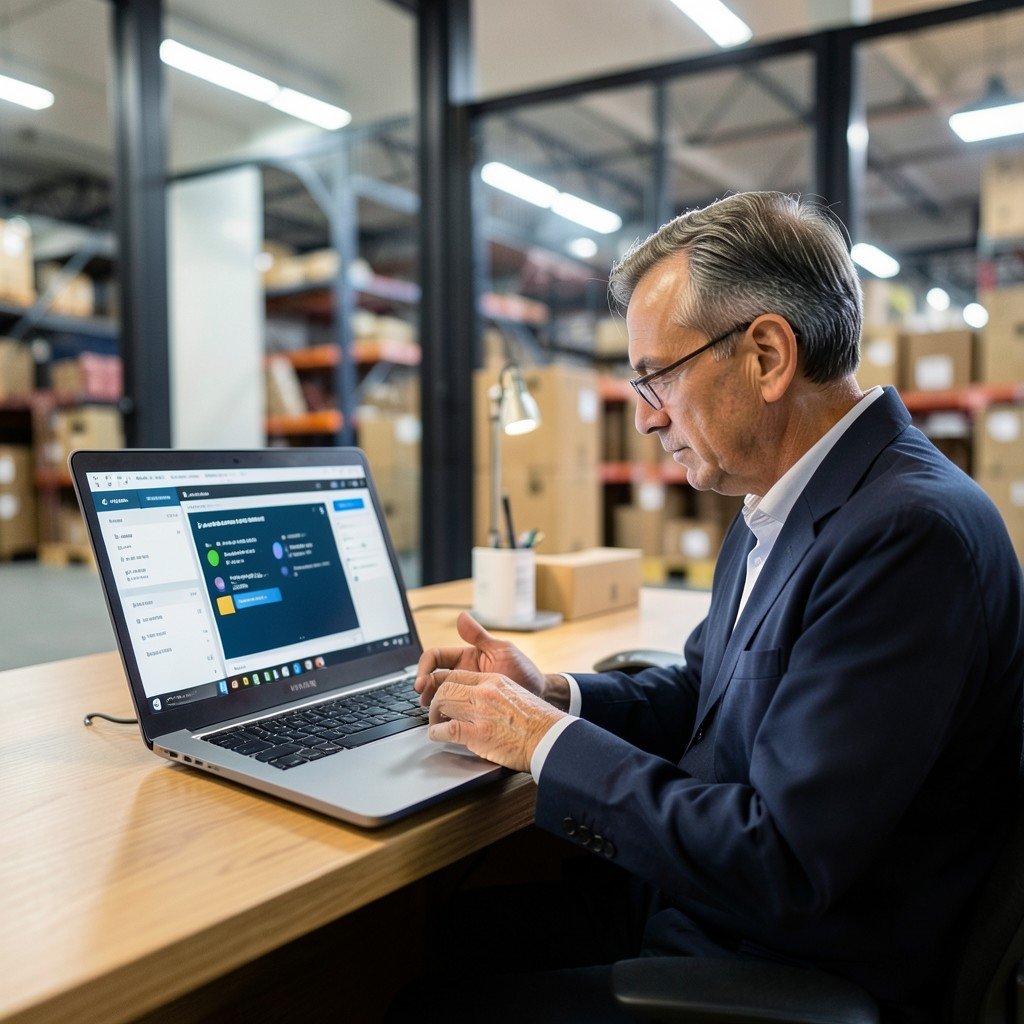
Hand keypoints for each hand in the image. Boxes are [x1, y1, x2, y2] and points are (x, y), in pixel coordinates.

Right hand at [415, 611, 548, 706]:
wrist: (539, 695)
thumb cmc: (524, 671)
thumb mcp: (502, 650)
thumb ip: (480, 636)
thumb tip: (461, 616)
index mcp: (464, 658)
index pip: (434, 657)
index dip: (423, 667)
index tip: (421, 682)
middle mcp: (461, 674)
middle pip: (431, 677)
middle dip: (423, 687)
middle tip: (424, 699)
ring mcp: (465, 692)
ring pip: (438, 694)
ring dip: (430, 700)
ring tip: (430, 711)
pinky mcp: (470, 709)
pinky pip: (451, 710)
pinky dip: (443, 713)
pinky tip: (442, 720)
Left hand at [427, 669, 566, 772]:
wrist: (551, 737)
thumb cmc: (537, 720)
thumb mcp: (515, 692)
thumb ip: (496, 690)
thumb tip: (481, 696)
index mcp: (493, 681)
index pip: (457, 674)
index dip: (442, 683)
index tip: (439, 694)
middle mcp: (485, 692)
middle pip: (445, 686)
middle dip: (434, 699)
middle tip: (434, 711)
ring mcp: (481, 712)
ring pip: (442, 703)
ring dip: (433, 715)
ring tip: (435, 724)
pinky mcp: (479, 733)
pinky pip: (447, 729)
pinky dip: (436, 732)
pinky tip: (438, 735)